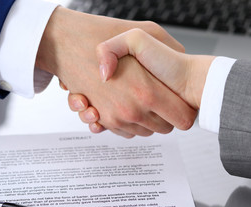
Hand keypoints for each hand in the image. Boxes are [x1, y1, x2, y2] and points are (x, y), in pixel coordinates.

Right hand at [37, 7, 195, 137]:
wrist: (65, 42)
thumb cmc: (103, 36)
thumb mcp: (149, 31)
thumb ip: (173, 46)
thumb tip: (179, 67)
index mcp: (149, 92)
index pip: (184, 119)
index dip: (185, 111)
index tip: (182, 103)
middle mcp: (133, 110)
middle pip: (165, 128)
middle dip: (165, 116)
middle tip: (161, 99)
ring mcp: (115, 117)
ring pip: (143, 132)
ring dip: (144, 120)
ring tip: (140, 99)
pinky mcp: (101, 119)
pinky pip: (123, 132)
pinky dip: (125, 123)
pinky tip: (123, 105)